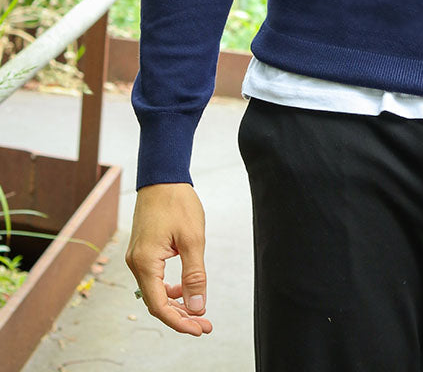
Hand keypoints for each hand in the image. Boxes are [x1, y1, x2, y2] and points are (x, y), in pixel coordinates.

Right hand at [126, 182, 212, 335]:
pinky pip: (154, 278)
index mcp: (145, 262)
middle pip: (155, 302)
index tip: (200, 329)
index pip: (159, 306)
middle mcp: (136, 263)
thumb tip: (197, 307)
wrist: (162, 176)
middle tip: (204, 326)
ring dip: (176, 303)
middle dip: (180, 316)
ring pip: (154, 292)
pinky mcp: (142, 251)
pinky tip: (185, 288)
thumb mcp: (193, 239)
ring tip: (198, 310)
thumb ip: (194, 275)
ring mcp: (136, 257)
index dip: (179, 322)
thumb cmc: (177, 202)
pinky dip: (169, 288)